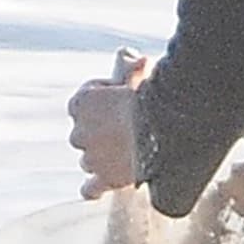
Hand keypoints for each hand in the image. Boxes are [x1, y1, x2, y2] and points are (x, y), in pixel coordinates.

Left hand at [67, 49, 151, 199]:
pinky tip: (95, 190)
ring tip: (124, 153)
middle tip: (128, 125)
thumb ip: (129, 65)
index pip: (84, 101)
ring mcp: (91, 157)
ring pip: (88, 160)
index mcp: (81, 102)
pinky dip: (93, 189)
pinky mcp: (105, 179)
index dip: (103, 99)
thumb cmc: (151, 97)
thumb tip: (126, 54)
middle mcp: (79, 132)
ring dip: (101, 157)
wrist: (163, 128)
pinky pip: (90, 188)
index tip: (123, 96)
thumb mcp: (139, 73)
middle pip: (84, 133)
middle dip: (101, 131)